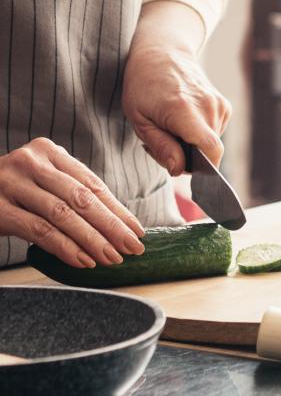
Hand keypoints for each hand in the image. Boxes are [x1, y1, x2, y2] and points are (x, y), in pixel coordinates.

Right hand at [0, 138, 144, 267]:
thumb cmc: (10, 190)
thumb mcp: (40, 181)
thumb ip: (70, 191)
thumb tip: (116, 221)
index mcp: (49, 151)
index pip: (92, 183)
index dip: (117, 209)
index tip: (137, 230)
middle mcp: (32, 162)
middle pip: (82, 198)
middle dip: (111, 225)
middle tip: (132, 247)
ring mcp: (12, 184)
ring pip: (63, 215)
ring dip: (92, 240)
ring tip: (111, 257)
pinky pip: (39, 231)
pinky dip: (65, 247)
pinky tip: (83, 260)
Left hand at [122, 40, 230, 176]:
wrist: (163, 52)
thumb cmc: (144, 84)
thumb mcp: (139, 119)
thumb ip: (160, 146)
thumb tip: (179, 169)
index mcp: (184, 109)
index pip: (210, 149)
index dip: (206, 171)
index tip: (192, 179)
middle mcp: (208, 106)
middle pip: (208, 151)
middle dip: (187, 159)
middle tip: (162, 146)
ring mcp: (219, 103)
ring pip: (211, 144)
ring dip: (192, 146)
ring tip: (171, 130)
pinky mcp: (224, 105)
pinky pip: (214, 133)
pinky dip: (199, 135)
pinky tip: (184, 122)